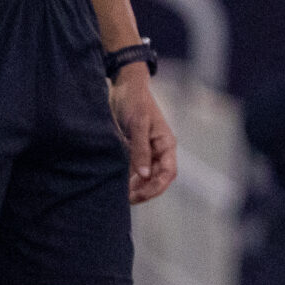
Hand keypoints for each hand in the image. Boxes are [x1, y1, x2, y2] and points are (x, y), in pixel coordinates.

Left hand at [110, 64, 177, 203]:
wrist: (124, 85)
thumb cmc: (134, 101)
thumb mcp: (137, 124)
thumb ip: (141, 150)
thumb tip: (144, 175)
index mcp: (166, 144)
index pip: (168, 173)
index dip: (156, 187)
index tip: (138, 195)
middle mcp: (159, 149)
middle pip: (158, 178)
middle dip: (145, 191)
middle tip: (126, 200)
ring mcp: (148, 149)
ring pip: (146, 176)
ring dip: (136, 187)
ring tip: (120, 195)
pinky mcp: (135, 148)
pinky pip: (135, 168)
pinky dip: (128, 178)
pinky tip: (116, 183)